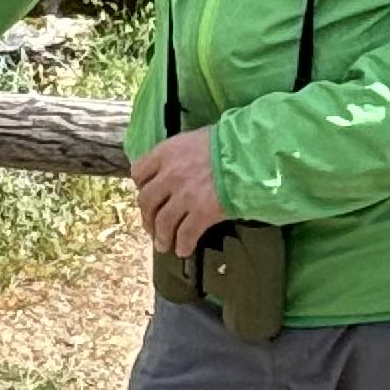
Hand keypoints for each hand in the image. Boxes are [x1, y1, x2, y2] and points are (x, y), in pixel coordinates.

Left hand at [129, 126, 225, 256]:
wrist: (250, 153)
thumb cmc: (227, 143)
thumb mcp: (196, 139)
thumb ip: (179, 153)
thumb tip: (176, 166)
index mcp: (166, 153)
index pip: (139, 172)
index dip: (141, 186)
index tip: (148, 194)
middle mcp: (170, 174)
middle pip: (146, 201)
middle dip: (147, 217)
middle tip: (152, 227)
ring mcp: (185, 195)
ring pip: (163, 222)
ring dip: (161, 237)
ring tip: (164, 245)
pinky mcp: (202, 212)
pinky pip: (186, 234)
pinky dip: (183, 245)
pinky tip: (184, 250)